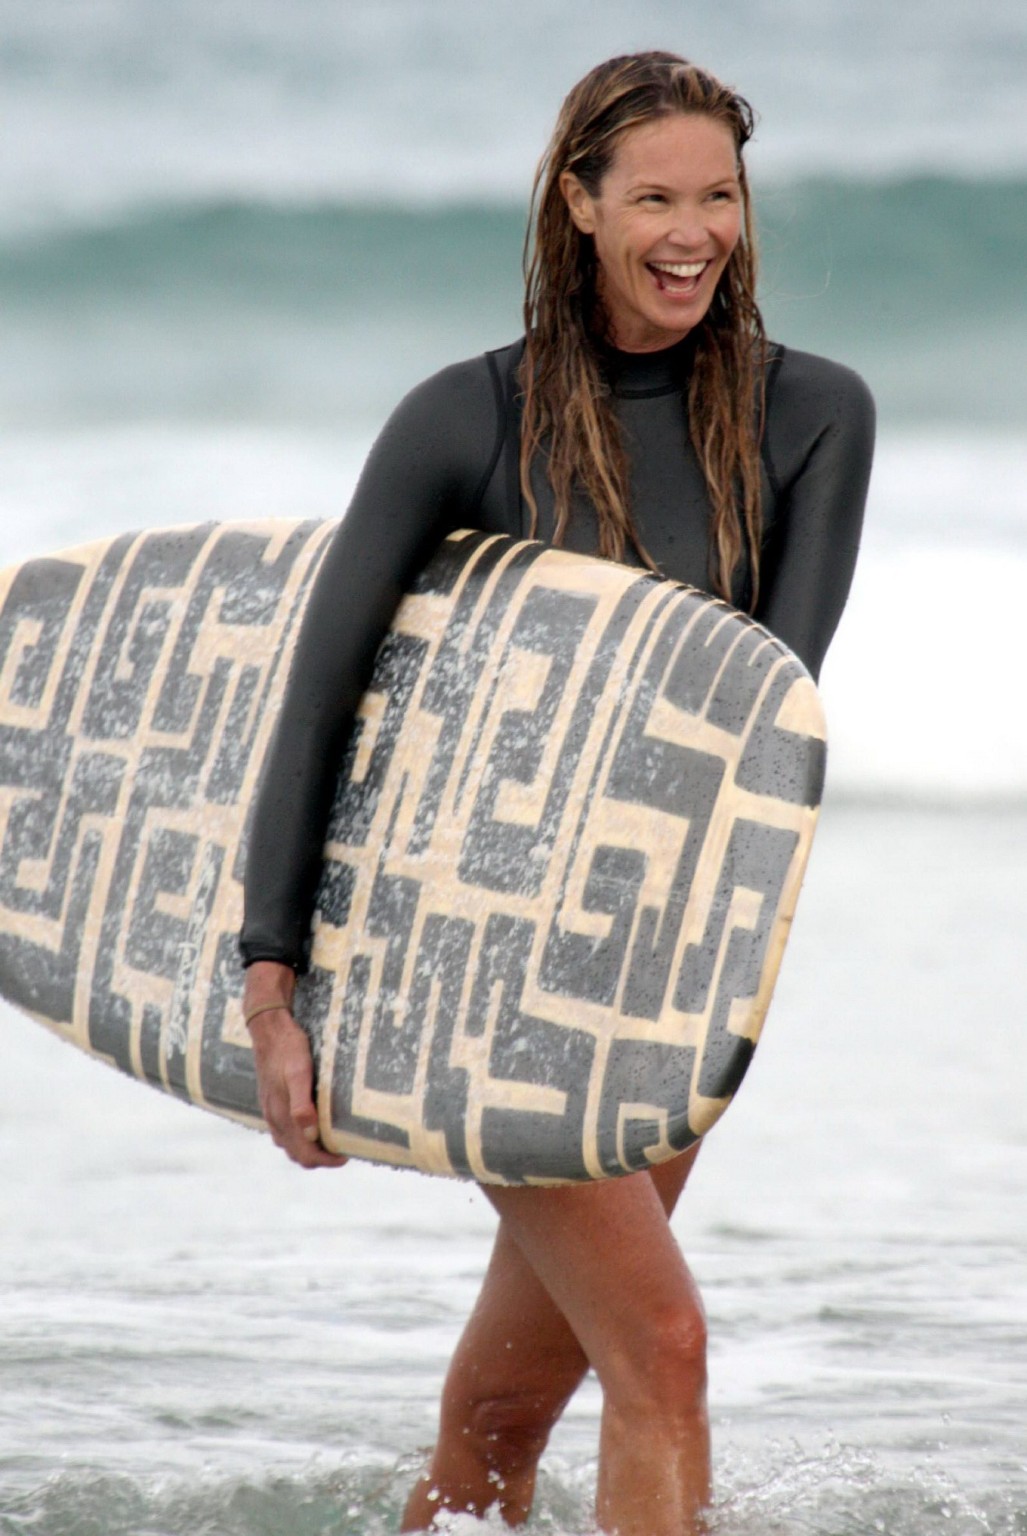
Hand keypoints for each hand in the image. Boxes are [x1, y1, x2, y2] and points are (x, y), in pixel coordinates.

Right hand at [243, 963, 346, 1169]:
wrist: (268, 1030)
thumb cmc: (289, 1050)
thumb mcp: (299, 1074)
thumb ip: (302, 1105)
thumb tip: (312, 1135)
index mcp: (281, 1116)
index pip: (304, 1153)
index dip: (326, 1160)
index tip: (347, 1155)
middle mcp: (274, 1119)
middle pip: (297, 1154)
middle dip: (320, 1159)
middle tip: (343, 1150)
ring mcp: (271, 1112)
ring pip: (290, 1145)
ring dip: (310, 1150)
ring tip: (332, 1141)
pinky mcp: (271, 1103)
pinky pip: (284, 1132)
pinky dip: (300, 1139)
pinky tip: (313, 1127)